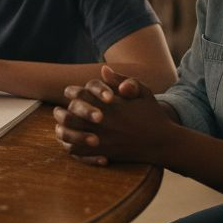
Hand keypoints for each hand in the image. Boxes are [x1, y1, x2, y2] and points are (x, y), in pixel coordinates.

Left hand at [54, 66, 177, 166]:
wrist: (163, 142)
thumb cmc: (152, 115)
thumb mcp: (142, 92)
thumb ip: (122, 79)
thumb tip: (104, 69)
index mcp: (109, 104)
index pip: (80, 94)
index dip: (72, 93)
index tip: (71, 94)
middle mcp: (102, 121)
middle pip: (69, 115)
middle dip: (61, 113)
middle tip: (59, 111)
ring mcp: (101, 139)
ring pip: (69, 136)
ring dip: (62, 130)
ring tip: (60, 127)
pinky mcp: (103, 153)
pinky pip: (77, 152)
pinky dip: (71, 147)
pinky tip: (72, 142)